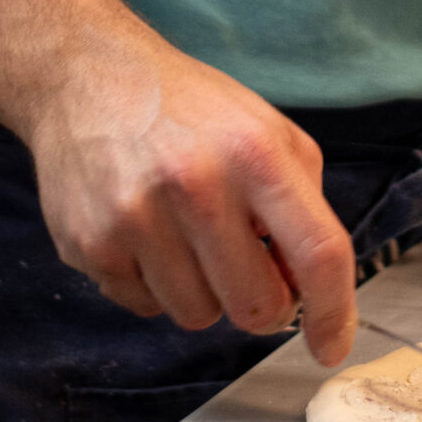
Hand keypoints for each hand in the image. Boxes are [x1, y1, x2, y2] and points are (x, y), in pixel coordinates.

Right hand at [23, 30, 358, 365]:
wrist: (87, 76)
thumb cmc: (188, 108)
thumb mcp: (267, 129)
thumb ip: (302, 204)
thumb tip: (310, 289)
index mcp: (255, 152)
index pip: (317, 252)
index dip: (334, 312)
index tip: (332, 346)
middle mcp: (196, 184)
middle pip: (256, 305)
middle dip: (262, 302)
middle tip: (246, 268)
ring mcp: (137, 217)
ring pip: (198, 316)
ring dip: (203, 291)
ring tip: (186, 235)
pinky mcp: (90, 244)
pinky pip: (144, 308)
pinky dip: (153, 285)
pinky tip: (145, 234)